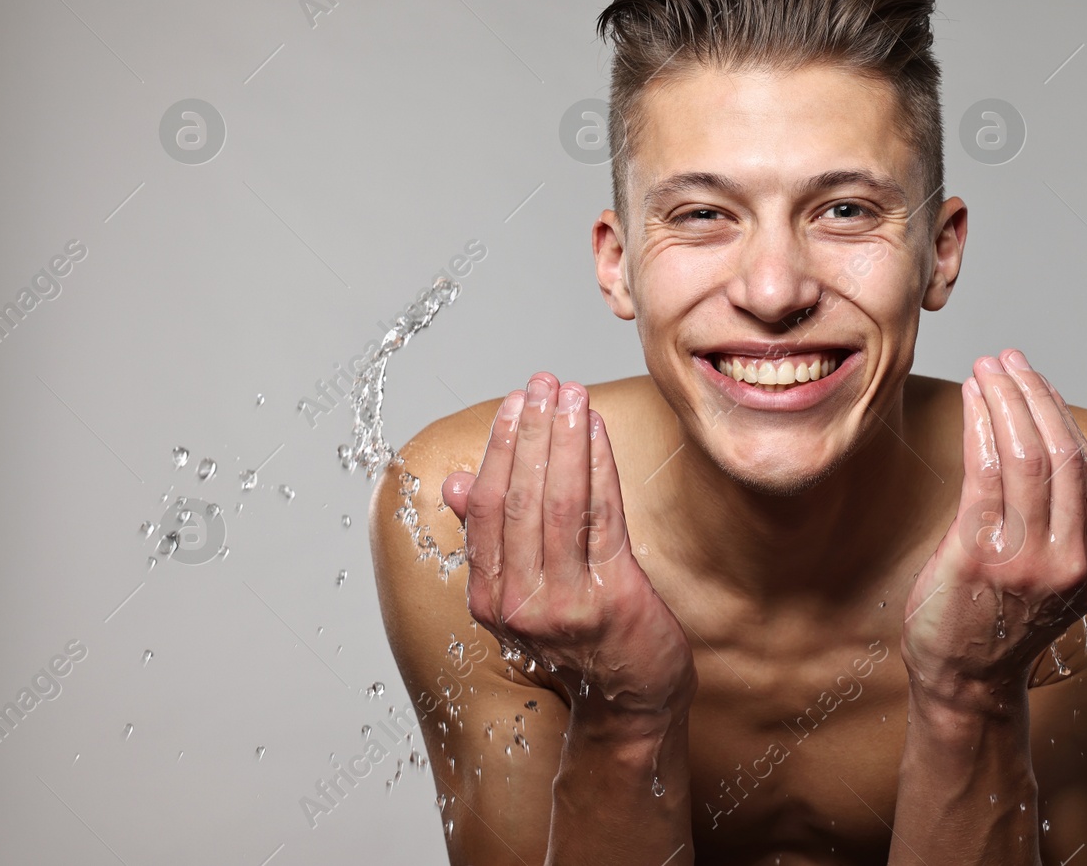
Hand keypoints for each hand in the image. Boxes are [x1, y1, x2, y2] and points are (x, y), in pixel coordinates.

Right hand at [442, 374, 696, 716]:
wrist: (631, 702)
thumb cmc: (582, 639)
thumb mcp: (523, 593)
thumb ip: (491, 539)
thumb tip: (455, 484)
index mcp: (490, 599)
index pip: (485, 508)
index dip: (499, 449)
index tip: (514, 403)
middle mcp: (518, 604)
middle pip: (518, 499)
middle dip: (530, 432)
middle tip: (541, 383)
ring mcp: (565, 603)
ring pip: (557, 503)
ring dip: (564, 440)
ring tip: (571, 395)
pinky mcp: (613, 597)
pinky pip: (601, 518)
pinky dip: (598, 467)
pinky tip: (597, 432)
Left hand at [901, 349, 1086, 711]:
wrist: (965, 681)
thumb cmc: (1007, 620)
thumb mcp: (1071, 578)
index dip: (1062, 413)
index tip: (1035, 379)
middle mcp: (1073, 564)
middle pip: (1063, 454)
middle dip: (1034, 395)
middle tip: (1009, 360)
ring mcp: (1027, 561)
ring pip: (1028, 455)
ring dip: (1005, 400)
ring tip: (987, 369)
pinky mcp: (980, 555)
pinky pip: (987, 472)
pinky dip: (982, 425)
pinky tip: (973, 399)